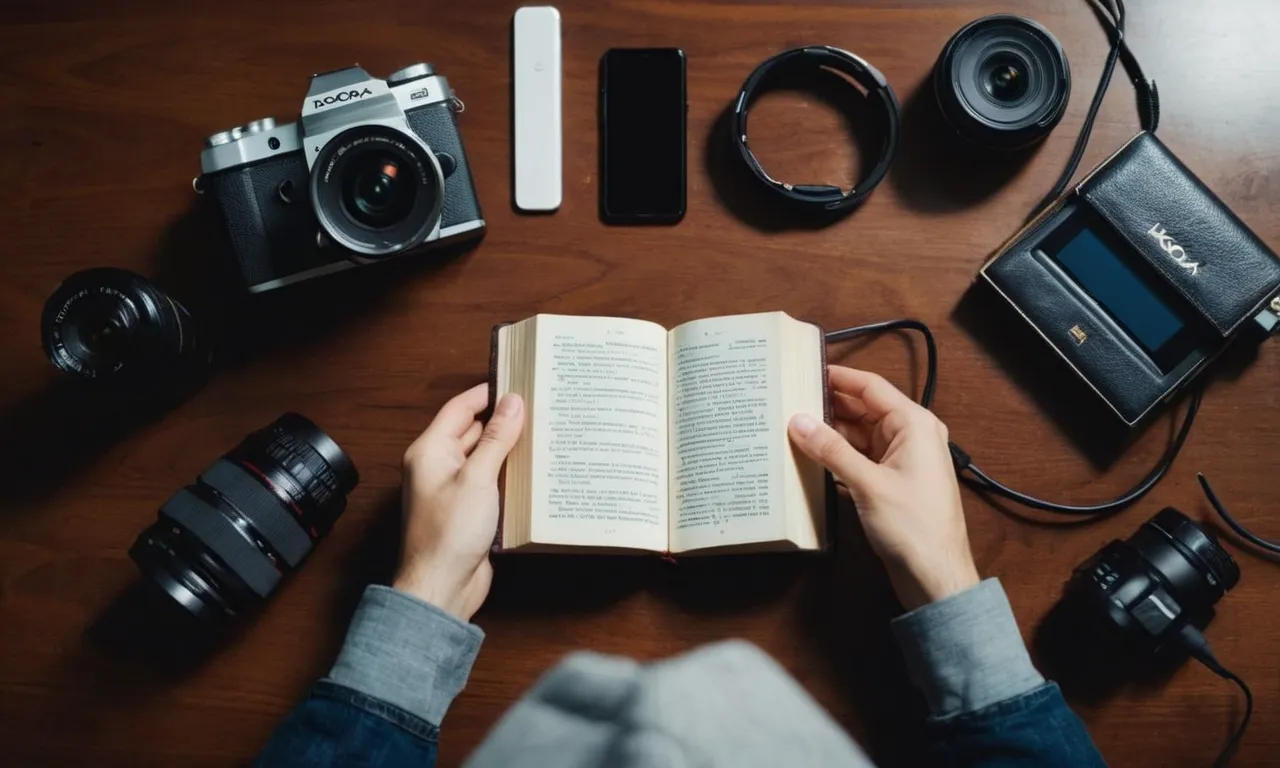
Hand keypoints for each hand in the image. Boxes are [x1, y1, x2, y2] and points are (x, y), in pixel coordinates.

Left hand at [393, 384, 523, 621]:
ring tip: (543, 432)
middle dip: (503, 420)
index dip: (487, 393)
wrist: (441, 587)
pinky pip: (491, 482)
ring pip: (485, 457)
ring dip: (509, 448)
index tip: (517, 380)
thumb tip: (513, 402)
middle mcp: (439, 467)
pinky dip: (509, 474)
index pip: (460, 409)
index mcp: (430, 451)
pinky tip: (534, 469)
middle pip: (473, 432)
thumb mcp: (477, 478)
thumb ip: (496, 438)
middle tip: (538, 406)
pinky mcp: (469, 510)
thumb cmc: (449, 533)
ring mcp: (454, 489)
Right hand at [788, 366, 978, 609]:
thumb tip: (797, 421)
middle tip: (788, 397)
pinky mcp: (891, 481)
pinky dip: (837, 455)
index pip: (870, 387)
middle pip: (863, 408)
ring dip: (830, 432)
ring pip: (859, 434)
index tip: (804, 368)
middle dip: (828, 404)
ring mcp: (901, 459)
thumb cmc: (913, 526)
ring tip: (791, 424)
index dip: (838, 376)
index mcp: (914, 424)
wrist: (935, 576)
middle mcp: (910, 435)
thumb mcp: (868, 483)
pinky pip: (860, 457)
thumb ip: (831, 450)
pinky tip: (809, 455)